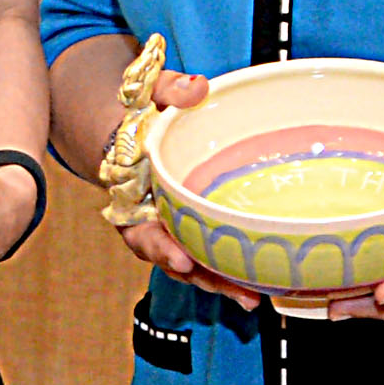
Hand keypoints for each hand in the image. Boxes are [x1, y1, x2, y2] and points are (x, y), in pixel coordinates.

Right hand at [98, 64, 255, 304]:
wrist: (127, 128)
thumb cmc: (137, 113)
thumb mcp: (145, 94)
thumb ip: (169, 90)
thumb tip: (198, 86)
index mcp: (129, 192)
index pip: (138, 228)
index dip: (158, 246)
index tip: (180, 258)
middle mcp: (146, 219)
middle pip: (169, 258)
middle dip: (201, 278)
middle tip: (234, 291)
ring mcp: (167, 228)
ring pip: (189, 265)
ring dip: (218, 284)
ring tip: (251, 298)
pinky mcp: (187, 230)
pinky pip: (204, 256)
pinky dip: (225, 272)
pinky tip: (256, 284)